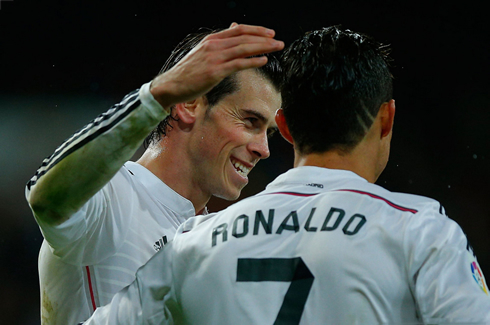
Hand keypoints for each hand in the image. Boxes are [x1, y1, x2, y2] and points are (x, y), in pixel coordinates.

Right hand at [150, 23, 283, 108]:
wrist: (171, 85)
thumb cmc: (187, 73)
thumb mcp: (203, 54)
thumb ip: (219, 44)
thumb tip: (233, 31)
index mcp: (211, 40)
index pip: (238, 30)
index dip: (256, 30)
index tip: (269, 33)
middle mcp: (214, 46)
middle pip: (244, 38)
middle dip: (264, 38)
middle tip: (279, 41)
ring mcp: (214, 58)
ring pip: (244, 48)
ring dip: (263, 47)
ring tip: (276, 48)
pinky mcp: (215, 72)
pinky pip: (239, 64)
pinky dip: (253, 61)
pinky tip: (264, 61)